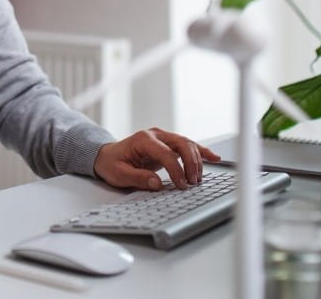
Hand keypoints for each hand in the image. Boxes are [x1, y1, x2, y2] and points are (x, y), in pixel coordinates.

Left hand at [93, 127, 219, 190]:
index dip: (176, 169)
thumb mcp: (118, 174)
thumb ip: (137, 178)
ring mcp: (164, 138)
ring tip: (198, 179)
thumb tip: (157, 184)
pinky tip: (214, 157)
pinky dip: (201, 152)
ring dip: (197, 161)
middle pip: (182, 144)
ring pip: (187, 144)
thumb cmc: (111, 163)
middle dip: (191, 163)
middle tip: (192, 182)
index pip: (166, 153)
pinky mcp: (169, 144)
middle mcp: (156, 135)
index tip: (181, 185)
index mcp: (143, 139)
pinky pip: (188, 146)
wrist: (107, 156)